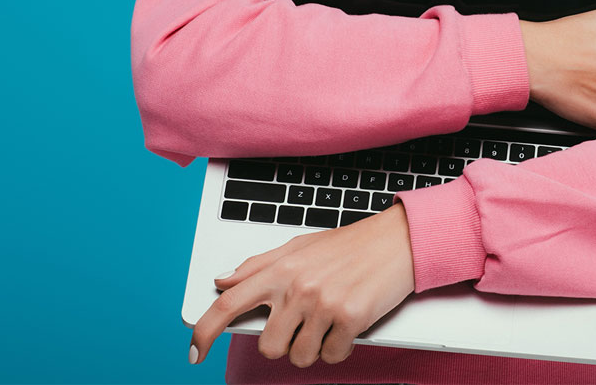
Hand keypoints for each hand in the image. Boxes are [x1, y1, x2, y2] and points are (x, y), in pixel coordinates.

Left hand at [189, 203, 415, 367]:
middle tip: (305, 326)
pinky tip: (349, 326)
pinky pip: (332, 355)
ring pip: (300, 356)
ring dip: (315, 348)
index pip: (228, 304)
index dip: (204, 332)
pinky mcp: (351, 317)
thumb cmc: (353, 244)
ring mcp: (324, 304)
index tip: (194, 352)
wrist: (401, 239)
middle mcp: (298, 287)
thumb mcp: (300, 246)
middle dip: (285, 344)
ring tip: (330, 323)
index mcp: (281, 270)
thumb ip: (258, 265)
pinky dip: (340, 348)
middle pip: (268, 346)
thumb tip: (221, 280)